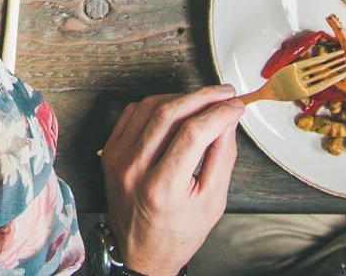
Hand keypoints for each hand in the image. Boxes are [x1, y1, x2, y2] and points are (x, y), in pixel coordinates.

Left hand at [101, 86, 244, 275]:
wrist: (141, 252)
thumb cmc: (176, 233)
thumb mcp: (211, 202)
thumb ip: (221, 158)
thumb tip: (227, 121)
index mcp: (161, 188)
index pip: (193, 134)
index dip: (219, 113)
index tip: (235, 106)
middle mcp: (134, 170)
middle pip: (169, 114)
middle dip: (203, 97)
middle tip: (224, 93)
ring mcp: (117, 159)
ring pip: (149, 107)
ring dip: (180, 97)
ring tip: (204, 99)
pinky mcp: (110, 152)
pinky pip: (131, 113)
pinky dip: (156, 104)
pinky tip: (175, 106)